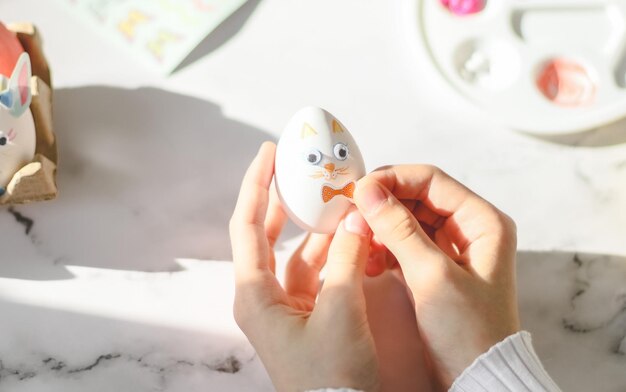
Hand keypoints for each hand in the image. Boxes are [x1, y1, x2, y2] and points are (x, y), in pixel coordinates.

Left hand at [230, 142, 379, 391]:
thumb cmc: (330, 380)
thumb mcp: (339, 313)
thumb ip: (345, 260)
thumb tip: (354, 218)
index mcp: (254, 295)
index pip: (247, 226)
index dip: (256, 185)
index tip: (268, 153)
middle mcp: (264, 298)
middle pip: (266, 235)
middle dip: (281, 199)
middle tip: (295, 166)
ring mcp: (287, 307)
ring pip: (299, 253)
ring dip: (319, 228)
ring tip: (338, 198)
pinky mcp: (310, 316)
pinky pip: (319, 273)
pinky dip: (335, 253)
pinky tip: (352, 235)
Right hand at [353, 165, 519, 387]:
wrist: (476, 377)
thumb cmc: (470, 333)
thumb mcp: (432, 276)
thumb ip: (400, 229)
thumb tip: (369, 192)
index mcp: (483, 222)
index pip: (431, 180)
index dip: (393, 180)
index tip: (360, 189)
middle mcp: (470, 229)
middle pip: (418, 198)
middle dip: (383, 204)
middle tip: (352, 212)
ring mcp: (453, 249)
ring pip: (408, 221)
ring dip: (381, 227)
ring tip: (359, 239)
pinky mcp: (436, 268)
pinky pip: (405, 244)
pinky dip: (385, 248)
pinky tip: (369, 259)